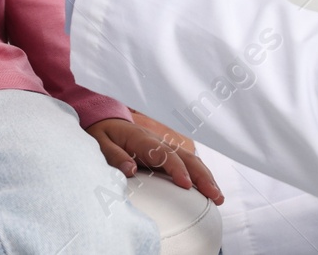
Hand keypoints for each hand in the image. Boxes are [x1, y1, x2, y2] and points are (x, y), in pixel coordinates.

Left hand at [86, 117, 223, 205]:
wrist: (105, 120)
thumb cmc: (102, 134)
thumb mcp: (100, 143)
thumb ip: (114, 156)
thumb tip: (131, 170)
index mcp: (141, 139)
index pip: (164, 154)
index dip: (177, 169)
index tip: (186, 185)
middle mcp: (157, 141)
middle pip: (185, 156)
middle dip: (202, 176)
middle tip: (215, 195)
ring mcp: (163, 146)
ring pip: (190, 159)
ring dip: (205, 176)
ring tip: (218, 196)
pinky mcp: (164, 152)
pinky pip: (185, 162)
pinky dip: (199, 174)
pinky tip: (207, 188)